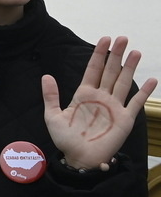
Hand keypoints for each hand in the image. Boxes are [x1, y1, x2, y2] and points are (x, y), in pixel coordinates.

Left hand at [43, 36, 155, 169]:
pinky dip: (144, 91)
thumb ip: (51, 96)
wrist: (79, 159)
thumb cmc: (66, 139)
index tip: (104, 39)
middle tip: (123, 38)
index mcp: (84, 94)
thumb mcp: (53, 116)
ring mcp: (114, 106)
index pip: (93, 69)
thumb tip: (46, 76)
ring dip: (130, 67)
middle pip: (110, 71)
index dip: (99, 54)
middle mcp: (101, 97)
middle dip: (116, 55)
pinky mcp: (125, 119)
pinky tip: (151, 80)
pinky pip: (136, 102)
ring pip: (123, 82)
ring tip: (136, 52)